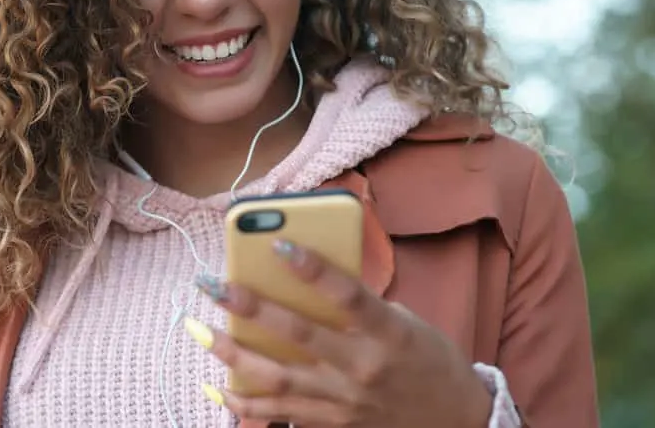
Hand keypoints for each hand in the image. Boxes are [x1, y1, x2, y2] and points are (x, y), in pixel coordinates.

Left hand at [189, 239, 492, 426]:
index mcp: (389, 333)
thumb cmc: (429, 358)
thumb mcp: (405, 321)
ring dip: (234, 354)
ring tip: (200, 330)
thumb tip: (305, 275)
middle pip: (300, 335)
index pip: (347, 294)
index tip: (278, 243)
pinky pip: (281, 415)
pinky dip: (245, 402)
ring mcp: (345, 400)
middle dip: (251, 308)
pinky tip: (216, 386)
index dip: (313, 269)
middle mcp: (364, 368)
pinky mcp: (333, 422)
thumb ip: (359, 303)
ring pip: (278, 378)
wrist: (454, 420)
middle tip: (214, 284)